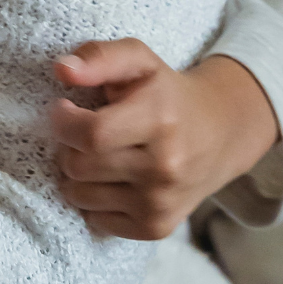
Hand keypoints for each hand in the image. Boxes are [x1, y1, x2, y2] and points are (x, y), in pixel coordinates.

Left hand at [49, 43, 279, 240]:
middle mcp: (164, 167)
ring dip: (77, 175)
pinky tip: (111, 179)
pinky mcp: (157, 227)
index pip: (91, 135)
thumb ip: (100, 57)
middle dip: (68, 146)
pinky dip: (94, 201)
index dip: (64, 121)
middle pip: (79, 167)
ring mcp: (160, 202)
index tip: (64, 109)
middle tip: (82, 131)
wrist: (220, 135)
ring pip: (80, 197)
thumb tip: (62, 70)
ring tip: (97, 154)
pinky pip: (96, 221)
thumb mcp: (140, 60)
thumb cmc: (167, 93)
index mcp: (159, 119)